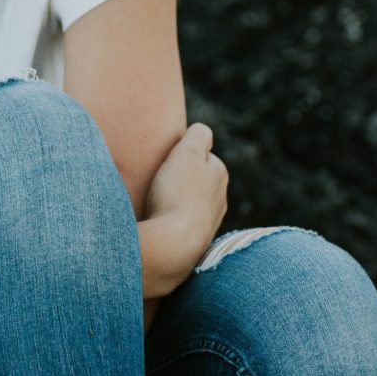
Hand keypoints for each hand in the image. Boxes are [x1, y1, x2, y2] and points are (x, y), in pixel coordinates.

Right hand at [143, 122, 227, 253]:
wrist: (173, 244)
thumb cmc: (177, 194)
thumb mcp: (187, 153)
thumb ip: (198, 135)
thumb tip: (201, 131)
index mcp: (219, 173)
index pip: (200, 153)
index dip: (181, 155)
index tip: (167, 162)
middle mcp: (220, 198)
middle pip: (195, 178)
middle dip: (180, 178)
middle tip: (160, 182)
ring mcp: (209, 221)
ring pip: (189, 202)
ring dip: (175, 200)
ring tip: (156, 203)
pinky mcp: (196, 240)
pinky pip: (182, 223)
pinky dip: (172, 219)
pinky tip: (160, 222)